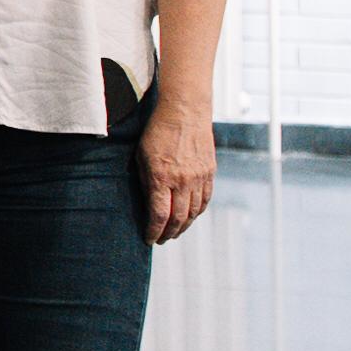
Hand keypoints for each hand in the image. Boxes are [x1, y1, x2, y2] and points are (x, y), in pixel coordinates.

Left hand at [138, 99, 214, 243]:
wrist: (185, 112)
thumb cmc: (156, 131)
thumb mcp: (141, 156)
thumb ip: (145, 181)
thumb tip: (148, 205)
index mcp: (161, 177)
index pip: (159, 215)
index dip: (154, 231)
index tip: (148, 239)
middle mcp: (183, 181)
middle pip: (179, 219)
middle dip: (169, 233)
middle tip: (161, 239)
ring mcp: (199, 178)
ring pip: (194, 212)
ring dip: (184, 226)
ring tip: (174, 232)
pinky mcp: (210, 173)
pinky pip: (205, 200)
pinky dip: (198, 212)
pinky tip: (190, 216)